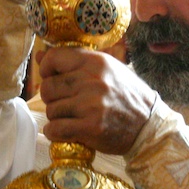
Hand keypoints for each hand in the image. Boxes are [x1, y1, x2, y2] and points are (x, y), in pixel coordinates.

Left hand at [39, 46, 155, 153]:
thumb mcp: (107, 70)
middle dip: (52, 97)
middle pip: (48, 87)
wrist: (149, 125)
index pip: (54, 58)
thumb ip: (75, 62)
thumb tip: (40, 56)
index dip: (47, 69)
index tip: (52, 78)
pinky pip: (55, 129)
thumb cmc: (127, 95)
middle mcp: (92, 81)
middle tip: (66, 102)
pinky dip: (55, 132)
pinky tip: (68, 130)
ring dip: (57, 116)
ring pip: (51, 110)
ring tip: (74, 117)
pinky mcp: (90, 128)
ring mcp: (91, 105)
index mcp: (96, 62)